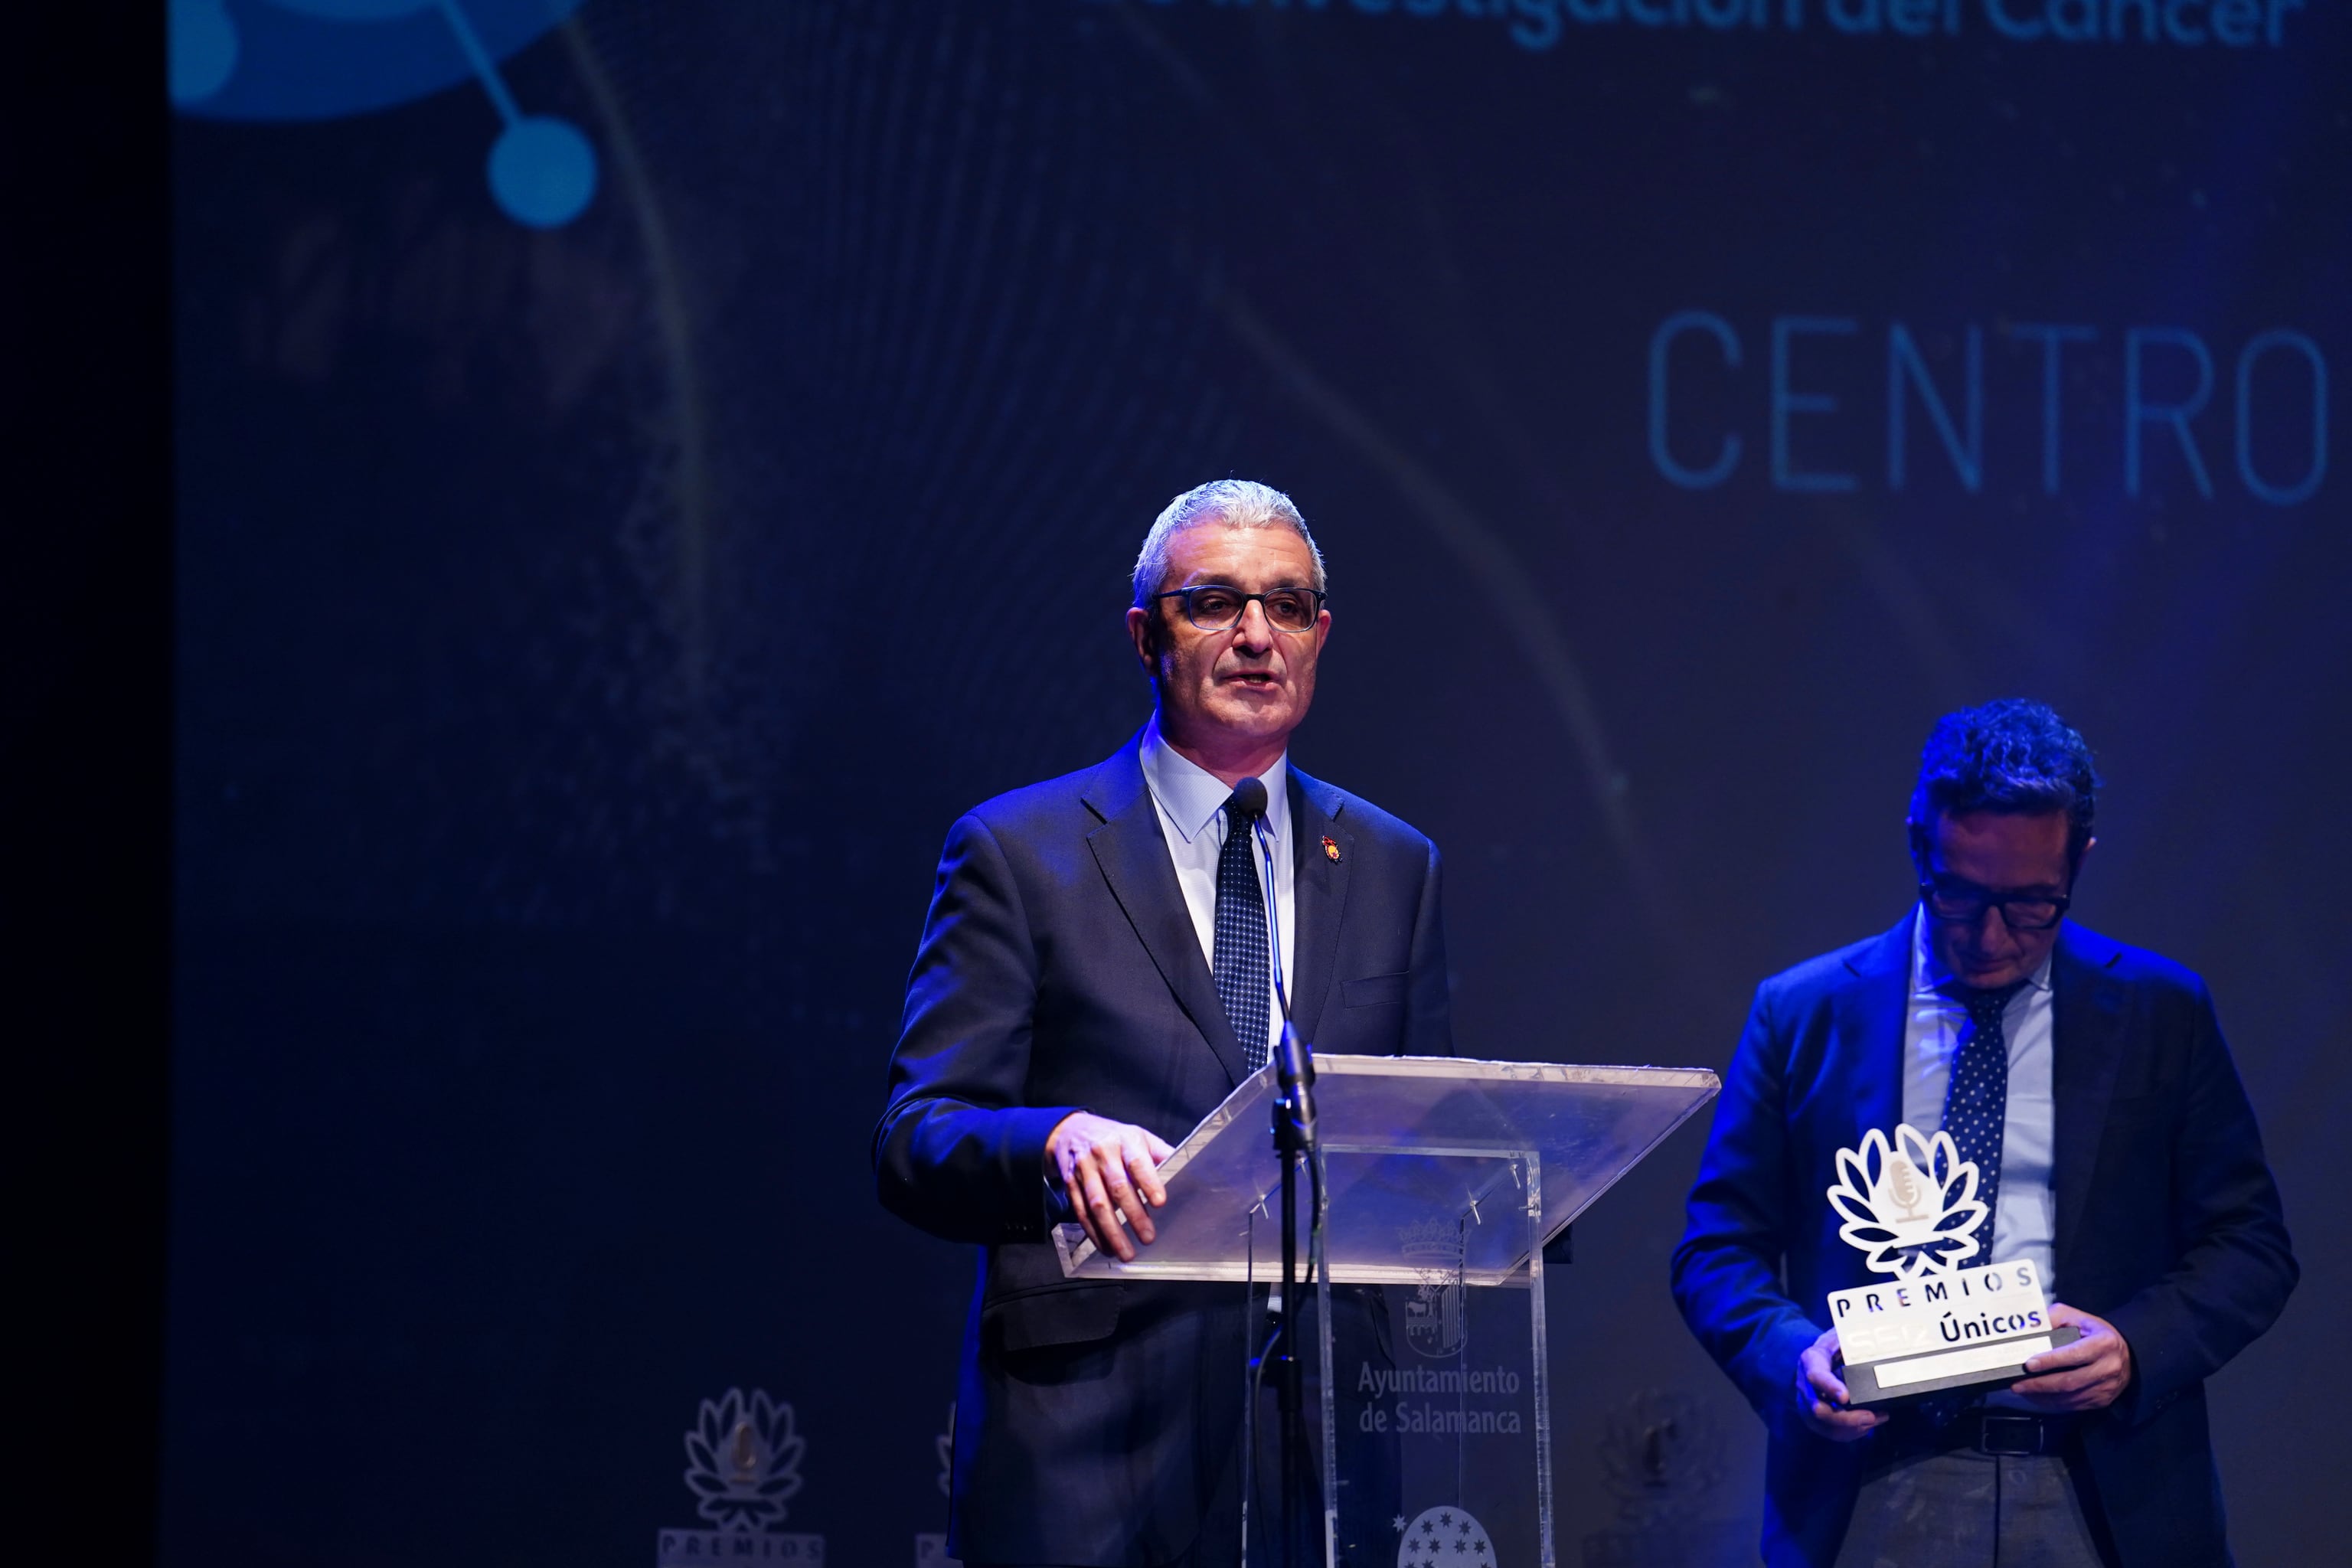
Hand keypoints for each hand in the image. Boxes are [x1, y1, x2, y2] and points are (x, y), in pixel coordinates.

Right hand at [1045, 1112, 1173, 1262]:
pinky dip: (1094, 1233)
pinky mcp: (1071, 1185)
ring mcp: (1084, 1170)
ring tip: (1126, 1252)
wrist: (1070, 1131)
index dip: (1149, 1182)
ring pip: (1097, 1204)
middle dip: (1134, 1215)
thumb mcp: (1139, 1136)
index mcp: (1125, 1140)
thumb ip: (1161, 1154)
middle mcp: (1103, 1154)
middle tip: (1148, 1237)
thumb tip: (1188, 1170)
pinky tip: (1106, 1247)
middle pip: (1118, 1187)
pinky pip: (1081, 1212)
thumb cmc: (1114, 1137)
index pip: (1137, 1162)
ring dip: (1112, 1231)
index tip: (1160, 1203)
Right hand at [1795, 1327, 1887, 1441]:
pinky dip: (1850, 1433)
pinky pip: (1829, 1432)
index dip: (1830, 1388)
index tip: (1846, 1397)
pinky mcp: (1813, 1417)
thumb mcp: (1840, 1336)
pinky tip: (1867, 1426)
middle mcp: (1804, 1385)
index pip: (1816, 1376)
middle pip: (1818, 1409)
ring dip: (1852, 1428)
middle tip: (1872, 1416)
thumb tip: (1873, 1342)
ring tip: (1876, 1420)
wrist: (1818, 1356)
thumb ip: (1852, 1340)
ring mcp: (1807, 1403)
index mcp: (1811, 1361)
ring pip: (1824, 1425)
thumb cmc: (1833, 1346)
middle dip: (1847, 1418)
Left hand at [2012, 1303, 2132, 1411]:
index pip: (2074, 1354)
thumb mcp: (2077, 1317)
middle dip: (2040, 1384)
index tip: (2029, 1364)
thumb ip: (2054, 1317)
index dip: (2050, 1361)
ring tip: (2023, 1390)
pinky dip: (2053, 1402)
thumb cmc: (2095, 1333)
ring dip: (2043, 1396)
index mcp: (2104, 1343)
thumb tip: (2031, 1327)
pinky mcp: (2102, 1400)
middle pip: (2070, 1381)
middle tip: (2017, 1384)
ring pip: (2070, 1397)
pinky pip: (2074, 1405)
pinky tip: (2037, 1396)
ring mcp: (2106, 1387)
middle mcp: (2108, 1367)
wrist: (2126, 1354)